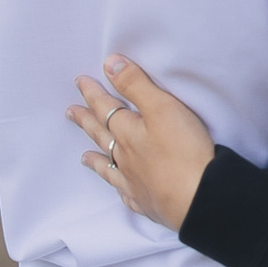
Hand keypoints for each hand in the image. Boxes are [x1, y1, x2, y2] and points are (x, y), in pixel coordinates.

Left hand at [67, 55, 216, 231]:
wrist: (197, 198)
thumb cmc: (183, 151)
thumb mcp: (162, 107)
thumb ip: (136, 85)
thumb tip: (110, 64)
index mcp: (128, 132)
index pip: (106, 108)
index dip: (93, 93)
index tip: (80, 82)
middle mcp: (125, 157)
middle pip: (101, 136)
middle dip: (86, 122)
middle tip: (70, 113)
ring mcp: (134, 182)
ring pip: (109, 167)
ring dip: (96, 158)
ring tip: (83, 156)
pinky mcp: (148, 201)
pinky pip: (127, 194)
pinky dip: (119, 189)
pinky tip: (120, 189)